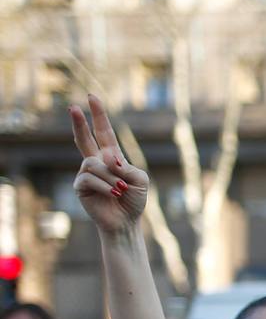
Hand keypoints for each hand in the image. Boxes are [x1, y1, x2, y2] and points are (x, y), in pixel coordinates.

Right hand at [69, 95, 149, 234]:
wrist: (125, 221)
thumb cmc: (134, 200)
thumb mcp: (140, 180)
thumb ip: (127, 166)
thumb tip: (107, 159)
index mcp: (112, 157)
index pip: (104, 132)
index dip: (98, 115)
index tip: (91, 97)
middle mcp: (97, 162)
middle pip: (84, 138)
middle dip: (78, 122)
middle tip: (72, 106)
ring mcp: (86, 173)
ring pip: (94, 164)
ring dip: (111, 177)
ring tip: (120, 189)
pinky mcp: (80, 186)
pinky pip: (90, 178)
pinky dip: (105, 186)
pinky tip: (112, 194)